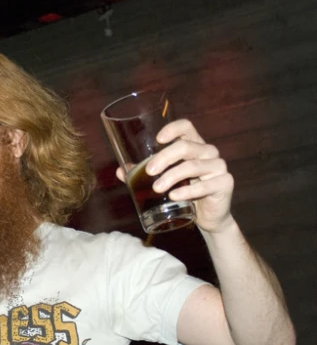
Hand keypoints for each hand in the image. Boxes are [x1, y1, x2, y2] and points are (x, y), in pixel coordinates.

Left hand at [115, 119, 234, 232]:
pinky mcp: (225, 183)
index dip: (173, 129)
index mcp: (194, 145)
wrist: (208, 216)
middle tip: (149, 172)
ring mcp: (218, 167)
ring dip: (172, 176)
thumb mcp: (164, 180)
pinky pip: (205, 185)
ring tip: (157, 188)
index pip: (186, 127)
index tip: (158, 139)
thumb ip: (142, 174)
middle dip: (164, 158)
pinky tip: (174, 196)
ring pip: (193, 166)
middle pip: (186, 146)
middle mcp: (208, 152)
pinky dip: (187, 191)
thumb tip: (120, 170)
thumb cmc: (184, 191)